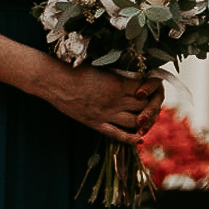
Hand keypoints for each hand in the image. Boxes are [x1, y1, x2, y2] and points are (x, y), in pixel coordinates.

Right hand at [41, 65, 162, 141]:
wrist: (55, 81)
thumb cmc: (78, 70)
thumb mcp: (105, 69)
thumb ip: (122, 77)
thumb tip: (140, 82)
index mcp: (118, 84)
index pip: (147, 89)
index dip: (153, 89)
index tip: (152, 87)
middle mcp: (115, 101)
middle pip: (144, 107)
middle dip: (152, 106)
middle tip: (153, 104)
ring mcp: (105, 114)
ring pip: (135, 122)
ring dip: (145, 121)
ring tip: (147, 119)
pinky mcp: (95, 123)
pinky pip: (117, 134)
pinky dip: (130, 138)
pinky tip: (139, 139)